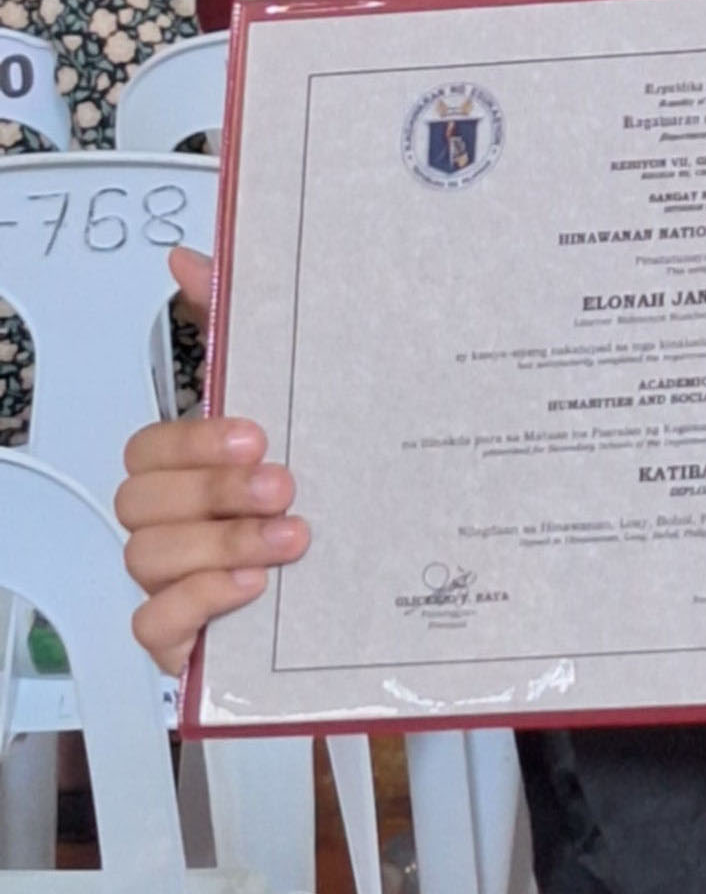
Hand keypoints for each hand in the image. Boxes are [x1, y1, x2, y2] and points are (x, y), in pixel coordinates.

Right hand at [119, 251, 307, 672]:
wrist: (377, 566)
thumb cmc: (318, 473)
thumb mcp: (290, 391)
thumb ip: (235, 322)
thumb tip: (190, 257)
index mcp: (192, 465)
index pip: (150, 447)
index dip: (195, 441)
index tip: (259, 433)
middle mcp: (175, 520)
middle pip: (140, 503)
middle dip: (212, 491)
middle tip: (285, 484)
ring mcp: (175, 579)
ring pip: (147, 561)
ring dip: (220, 546)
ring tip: (293, 536)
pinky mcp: (187, 635)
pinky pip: (155, 628)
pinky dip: (199, 605)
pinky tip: (255, 586)